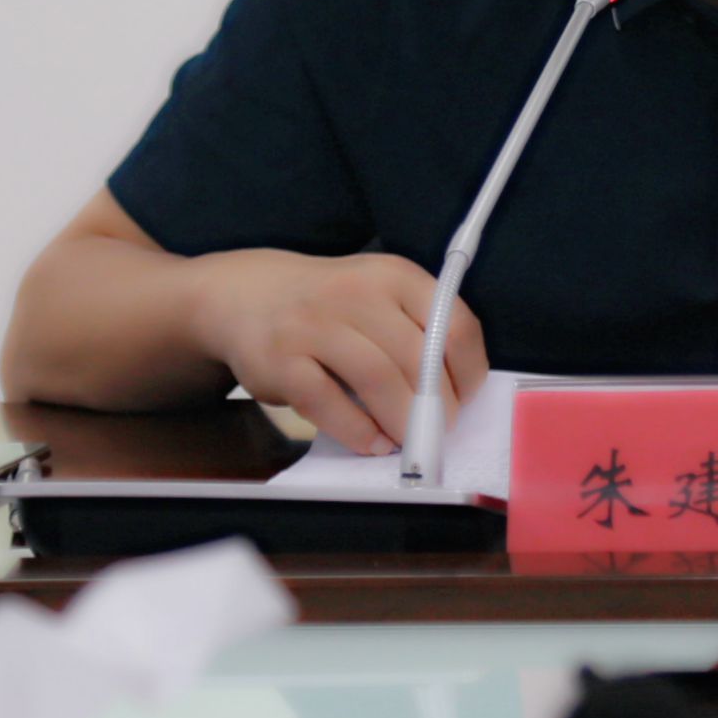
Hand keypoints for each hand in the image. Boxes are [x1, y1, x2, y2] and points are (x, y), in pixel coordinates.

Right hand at [197, 249, 487, 454]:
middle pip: (417, 358)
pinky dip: (358, 431)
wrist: (249, 295)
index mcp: (394, 275)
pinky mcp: (281, 361)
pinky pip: (328, 403)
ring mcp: (314, 325)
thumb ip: (418, 330)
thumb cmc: (332, 304)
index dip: (468, 370)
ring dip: (403, 421)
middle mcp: (356, 292)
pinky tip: (372, 442)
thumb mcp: (380, 295)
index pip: (454, 323)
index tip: (466, 398)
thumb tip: (457, 395)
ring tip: (411, 441)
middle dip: (438, 406)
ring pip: (377, 380)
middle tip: (440, 430)